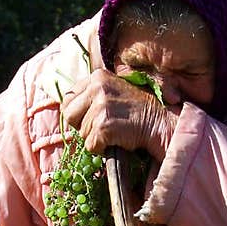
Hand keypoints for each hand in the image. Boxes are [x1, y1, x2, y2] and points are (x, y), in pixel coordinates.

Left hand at [60, 70, 177, 159]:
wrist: (160, 122)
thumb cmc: (137, 110)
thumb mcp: (114, 89)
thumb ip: (92, 94)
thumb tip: (66, 107)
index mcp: (97, 76)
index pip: (68, 98)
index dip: (76, 113)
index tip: (88, 119)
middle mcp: (97, 87)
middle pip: (69, 115)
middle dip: (80, 126)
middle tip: (100, 128)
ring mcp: (100, 106)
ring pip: (81, 133)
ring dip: (95, 138)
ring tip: (114, 131)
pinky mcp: (104, 126)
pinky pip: (91, 145)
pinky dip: (102, 148)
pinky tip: (116, 140)